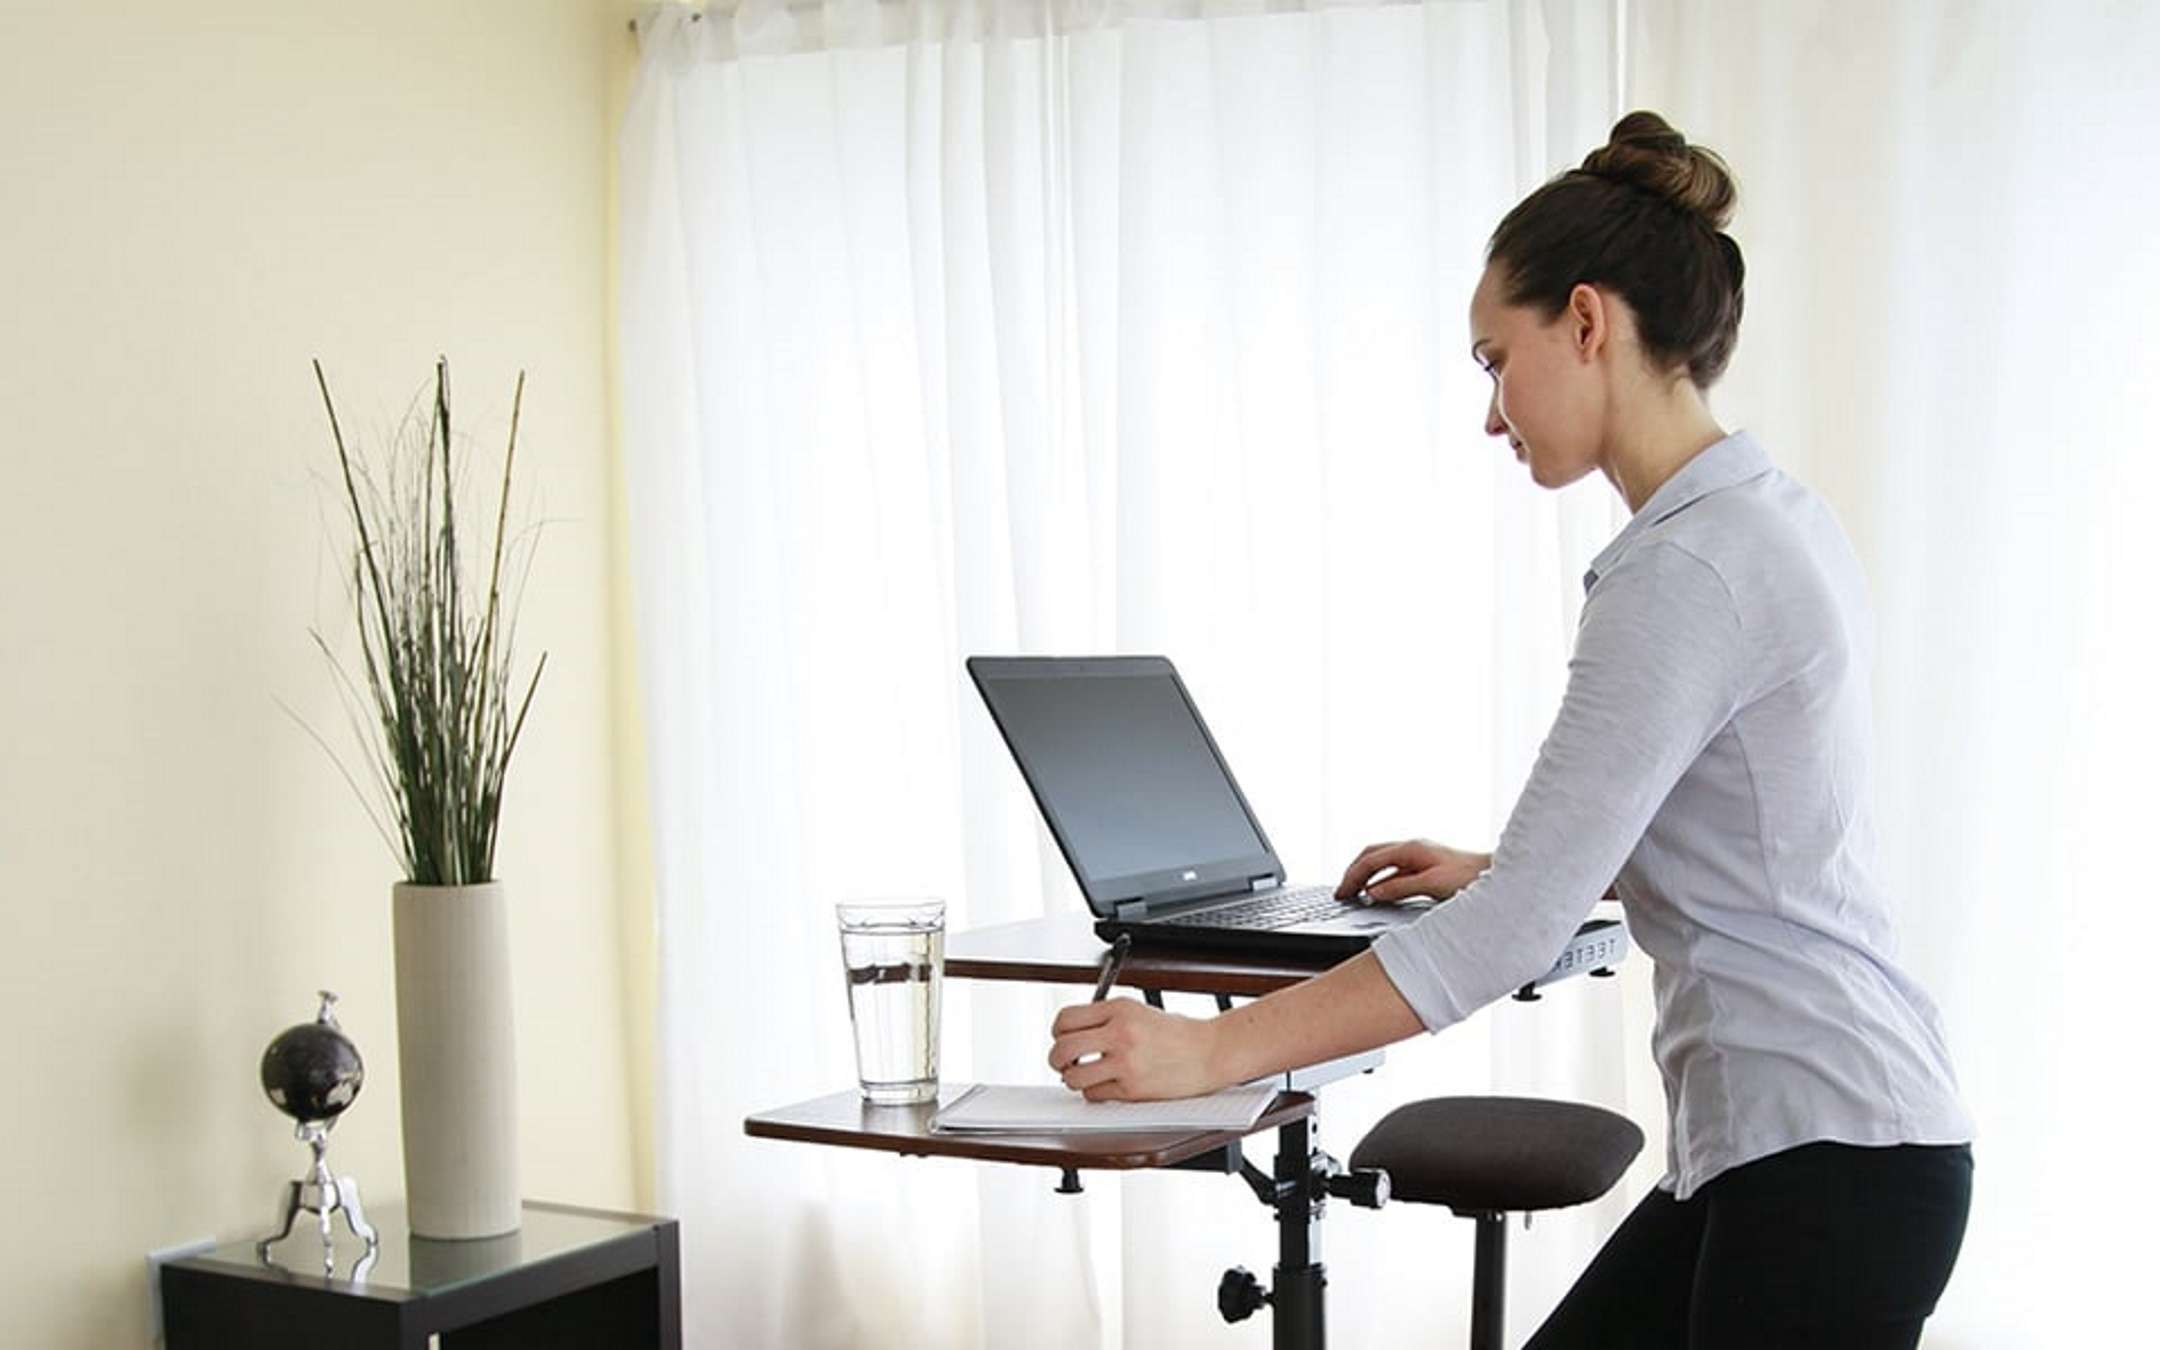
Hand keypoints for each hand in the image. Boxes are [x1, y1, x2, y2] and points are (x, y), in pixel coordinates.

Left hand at [1047, 998, 1223, 1101]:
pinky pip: (1094, 1093)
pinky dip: (1094, 1092)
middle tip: (1063, 1061)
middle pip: (1063, 1047)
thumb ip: (1107, 1018)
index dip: (1057, 1031)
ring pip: (1073, 1075)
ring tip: (1082, 1075)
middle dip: (1056, 1058)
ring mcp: (1126, 1061)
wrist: (1211, 1051)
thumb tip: (1073, 1031)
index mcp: (1120, 1008)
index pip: (1067, 1018)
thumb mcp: (1139, 1010)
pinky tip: (1105, 1085)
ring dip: (1072, 1078)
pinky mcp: (1133, 1087)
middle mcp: (1121, 1032)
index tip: (1061, 1038)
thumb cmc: (1178, 1033)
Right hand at [1335, 838, 1489, 902]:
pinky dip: (1380, 880)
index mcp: (1411, 848)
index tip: (1341, 893)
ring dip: (1365, 875)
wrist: (1498, 875)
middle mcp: (1413, 848)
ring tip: (1354, 892)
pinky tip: (1380, 892)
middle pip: (1371, 855)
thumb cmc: (1471, 877)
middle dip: (1353, 872)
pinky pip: (1394, 870)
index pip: (1370, 859)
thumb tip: (1373, 892)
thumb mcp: (1432, 885)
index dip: (1352, 876)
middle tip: (1342, 891)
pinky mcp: (1426, 866)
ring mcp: (1419, 856)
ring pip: (1382, 861)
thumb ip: (1400, 887)